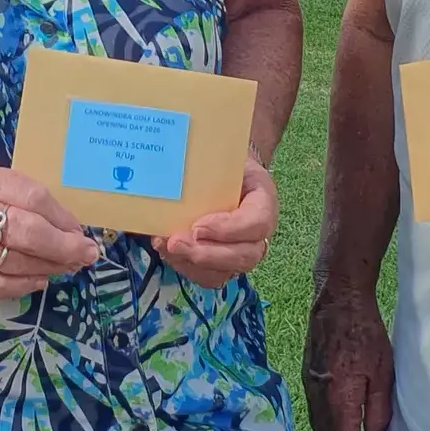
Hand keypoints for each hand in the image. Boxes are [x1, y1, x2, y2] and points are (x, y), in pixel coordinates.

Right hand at [0, 157, 99, 299]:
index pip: (31, 198)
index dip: (61, 216)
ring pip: (18, 264)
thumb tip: (58, 215)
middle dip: (65, 247)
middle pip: (29, 234)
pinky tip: (42, 279)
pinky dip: (25, 285)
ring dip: (52, 267)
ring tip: (71, 265)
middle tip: (88, 253)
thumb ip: (13, 189)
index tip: (79, 227)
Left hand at [153, 156, 274, 287]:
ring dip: (192, 264)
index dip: (228, 230)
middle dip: (207, 254)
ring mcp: (241, 251)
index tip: (198, 226)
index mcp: (264, 202)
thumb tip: (175, 166)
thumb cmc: (224, 162)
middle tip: (175, 242)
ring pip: (225, 272)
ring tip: (166, 246)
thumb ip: (211, 162)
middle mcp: (259, 233)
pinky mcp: (221, 262)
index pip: (256, 223)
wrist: (225, 171)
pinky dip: (185, 267)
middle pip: (245, 256)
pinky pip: (208, 275)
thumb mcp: (224, 155)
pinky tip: (167, 251)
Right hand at [303, 288, 393, 430]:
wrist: (337, 300)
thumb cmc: (366, 333)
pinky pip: (318, 416)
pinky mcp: (309, 380)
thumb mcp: (383, 374)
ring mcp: (310, 389)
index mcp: (339, 399)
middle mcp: (319, 398)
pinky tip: (352, 427)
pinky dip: (333, 430)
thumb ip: (378, 413)